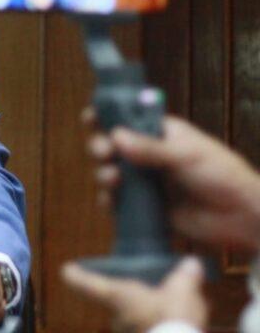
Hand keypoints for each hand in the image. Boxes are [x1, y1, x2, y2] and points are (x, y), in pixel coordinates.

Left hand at [62, 256, 206, 332]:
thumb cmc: (171, 318)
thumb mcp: (183, 291)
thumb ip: (186, 276)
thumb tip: (191, 263)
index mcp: (116, 295)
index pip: (83, 283)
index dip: (74, 274)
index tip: (68, 267)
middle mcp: (115, 316)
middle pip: (112, 300)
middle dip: (126, 294)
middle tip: (142, 285)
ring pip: (130, 318)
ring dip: (143, 313)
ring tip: (167, 305)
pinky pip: (146, 330)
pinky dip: (156, 326)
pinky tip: (176, 324)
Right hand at [83, 109, 259, 250]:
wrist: (241, 217)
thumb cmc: (222, 175)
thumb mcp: (187, 154)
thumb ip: (150, 147)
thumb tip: (115, 135)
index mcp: (159, 132)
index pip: (126, 117)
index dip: (106, 115)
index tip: (91, 118)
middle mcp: (147, 154)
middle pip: (110, 144)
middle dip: (100, 146)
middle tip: (105, 153)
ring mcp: (145, 181)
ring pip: (109, 172)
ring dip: (103, 173)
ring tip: (113, 179)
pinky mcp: (144, 207)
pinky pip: (117, 202)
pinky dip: (109, 200)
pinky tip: (112, 200)